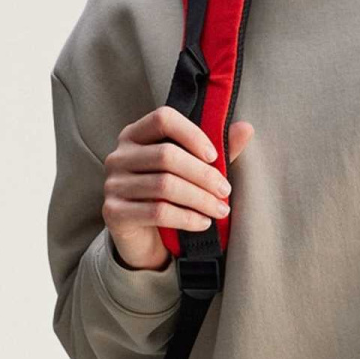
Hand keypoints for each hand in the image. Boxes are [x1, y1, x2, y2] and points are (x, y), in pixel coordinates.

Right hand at [103, 109, 256, 272]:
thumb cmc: (170, 199)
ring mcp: (113, 184)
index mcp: (136, 135)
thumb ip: (216, 150)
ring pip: (165, 186)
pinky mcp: (114, 212)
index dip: (192, 134)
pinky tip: (203, 223)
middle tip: (226, 191)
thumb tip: (246, 128)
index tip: (215, 156)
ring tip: (221, 210)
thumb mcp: (192, 172)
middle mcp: (120, 156)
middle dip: (203, 175)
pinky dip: (187, 218)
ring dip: (200, 199)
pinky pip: (157, 212)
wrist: (144, 240)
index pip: (163, 119)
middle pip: (166, 156)